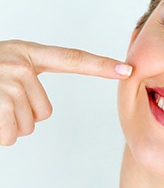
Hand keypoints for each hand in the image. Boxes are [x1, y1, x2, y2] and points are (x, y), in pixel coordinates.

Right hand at [0, 40, 131, 144]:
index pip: (73, 59)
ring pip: (29, 125)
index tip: (127, 69)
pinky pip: (12, 134)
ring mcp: (9, 82)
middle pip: (46, 111)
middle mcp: (21, 64)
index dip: (101, 66)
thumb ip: (29, 80)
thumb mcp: (4, 68)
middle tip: (0, 103)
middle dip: (24, 116)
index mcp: (27, 53)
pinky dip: (0, 134)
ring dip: (9, 125)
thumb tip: (44, 110)